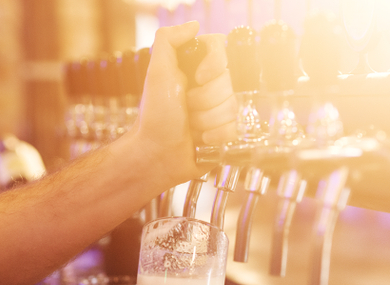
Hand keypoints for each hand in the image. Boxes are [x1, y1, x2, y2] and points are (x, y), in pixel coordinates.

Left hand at [127, 22, 236, 187]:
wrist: (156, 155)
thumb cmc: (154, 116)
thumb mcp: (157, 72)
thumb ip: (169, 40)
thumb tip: (194, 25)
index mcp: (193, 68)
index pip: (220, 50)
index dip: (213, 66)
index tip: (196, 78)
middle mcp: (207, 86)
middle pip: (227, 82)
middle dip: (204, 99)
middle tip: (185, 108)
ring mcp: (217, 110)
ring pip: (232, 106)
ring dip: (207, 120)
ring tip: (190, 126)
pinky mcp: (224, 132)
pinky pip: (235, 128)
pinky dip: (216, 136)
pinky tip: (201, 140)